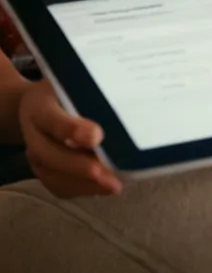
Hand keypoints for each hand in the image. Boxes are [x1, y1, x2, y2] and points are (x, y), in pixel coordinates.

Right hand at [18, 80, 121, 197]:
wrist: (35, 105)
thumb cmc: (64, 90)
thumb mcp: (72, 82)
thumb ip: (88, 94)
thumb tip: (118, 108)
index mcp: (38, 107)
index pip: (52, 118)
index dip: (72, 129)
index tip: (97, 136)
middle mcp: (32, 134)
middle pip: (50, 155)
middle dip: (80, 167)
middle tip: (107, 174)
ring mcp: (34, 156)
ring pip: (54, 176)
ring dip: (83, 185)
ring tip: (112, 186)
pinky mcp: (43, 170)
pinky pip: (58, 186)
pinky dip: (81, 190)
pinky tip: (104, 188)